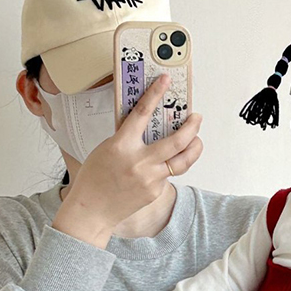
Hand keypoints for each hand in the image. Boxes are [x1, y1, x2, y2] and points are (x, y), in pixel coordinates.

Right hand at [54, 74, 203, 236]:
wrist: (93, 209)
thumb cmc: (95, 178)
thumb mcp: (107, 148)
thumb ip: (128, 136)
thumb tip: (148, 123)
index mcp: (122, 145)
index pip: (142, 113)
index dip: (155, 94)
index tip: (165, 81)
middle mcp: (140, 162)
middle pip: (178, 141)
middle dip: (192, 127)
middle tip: (196, 117)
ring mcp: (150, 178)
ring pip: (183, 161)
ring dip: (195, 147)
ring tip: (197, 138)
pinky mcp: (156, 191)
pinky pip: (170, 175)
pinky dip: (172, 166)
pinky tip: (169, 163)